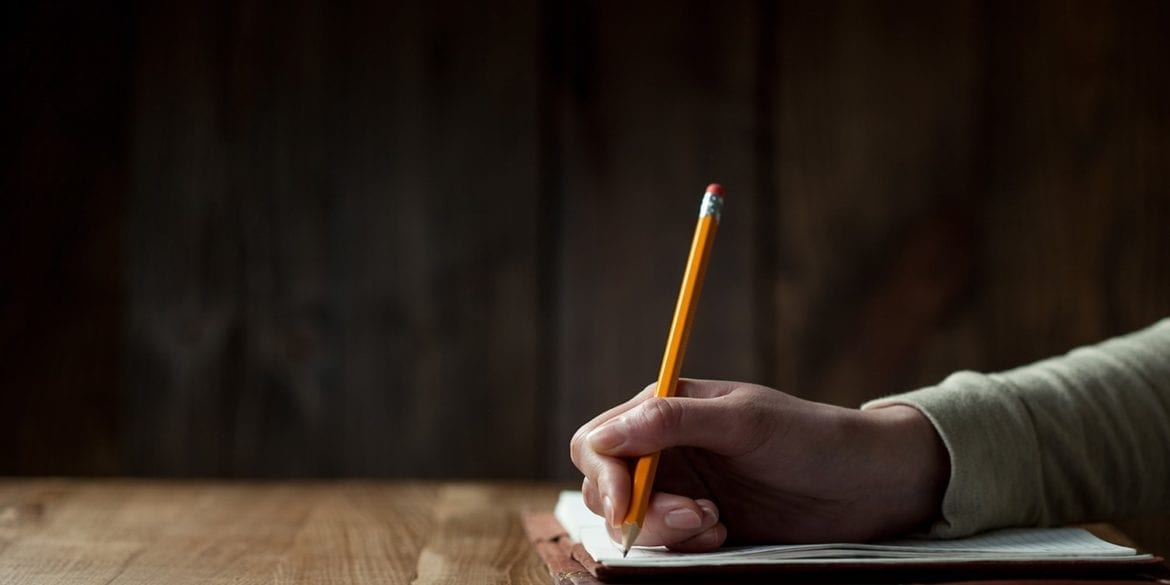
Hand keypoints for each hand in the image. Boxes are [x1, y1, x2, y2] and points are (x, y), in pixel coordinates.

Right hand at [569, 379, 948, 551]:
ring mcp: (682, 488)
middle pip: (606, 488)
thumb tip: (607, 435)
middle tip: (693, 517)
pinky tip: (723, 534)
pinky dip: (684, 546)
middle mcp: (666, 449)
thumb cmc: (812, 438)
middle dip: (639, 510)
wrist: (867, 486)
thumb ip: (673, 420)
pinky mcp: (701, 525)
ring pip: (632, 523)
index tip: (629, 506)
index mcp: (666, 409)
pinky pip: (665, 545)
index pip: (600, 442)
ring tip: (716, 523)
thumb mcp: (745, 421)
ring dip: (665, 531)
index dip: (606, 476)